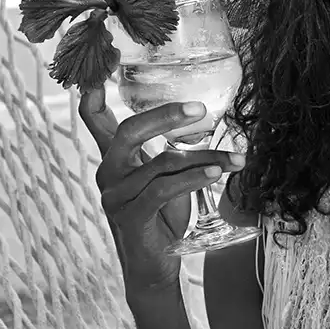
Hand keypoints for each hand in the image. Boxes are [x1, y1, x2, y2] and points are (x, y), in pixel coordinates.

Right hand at [79, 85, 244, 292]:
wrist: (156, 267)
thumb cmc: (163, 218)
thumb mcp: (166, 179)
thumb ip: (170, 153)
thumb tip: (204, 122)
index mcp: (114, 159)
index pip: (92, 119)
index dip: (92, 91)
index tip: (106, 61)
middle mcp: (108, 173)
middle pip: (129, 131)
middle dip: (166, 116)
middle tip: (202, 109)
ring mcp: (115, 196)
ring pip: (162, 162)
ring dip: (206, 158)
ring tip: (237, 158)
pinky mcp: (131, 216)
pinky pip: (164, 189)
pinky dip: (194, 178)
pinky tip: (217, 173)